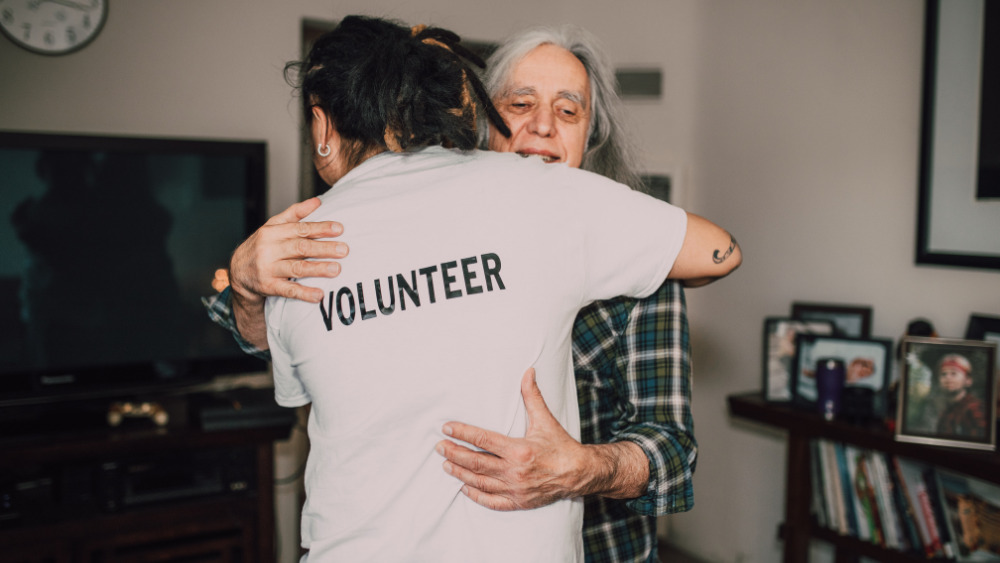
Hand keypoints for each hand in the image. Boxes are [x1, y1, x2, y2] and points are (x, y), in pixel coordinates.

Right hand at [229, 197, 348, 304]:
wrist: (237, 273)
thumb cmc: (262, 246)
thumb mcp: (273, 227)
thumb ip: (295, 214)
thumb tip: (318, 201)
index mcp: (272, 232)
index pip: (300, 229)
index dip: (320, 228)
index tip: (339, 229)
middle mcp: (269, 250)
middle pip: (300, 247)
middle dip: (323, 248)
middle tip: (344, 250)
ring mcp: (268, 269)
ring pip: (296, 268)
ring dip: (318, 269)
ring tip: (336, 269)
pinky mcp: (268, 287)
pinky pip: (288, 291)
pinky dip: (304, 293)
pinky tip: (319, 295)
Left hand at [436, 368, 590, 510]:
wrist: (580, 474)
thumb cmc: (561, 446)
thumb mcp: (545, 420)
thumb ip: (532, 396)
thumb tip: (528, 372)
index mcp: (519, 450)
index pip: (483, 440)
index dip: (462, 433)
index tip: (447, 427)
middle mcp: (515, 471)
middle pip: (476, 462)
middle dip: (454, 453)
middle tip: (440, 446)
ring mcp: (515, 489)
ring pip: (479, 482)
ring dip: (460, 473)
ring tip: (446, 464)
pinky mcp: (518, 502)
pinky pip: (491, 501)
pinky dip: (476, 495)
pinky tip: (464, 487)